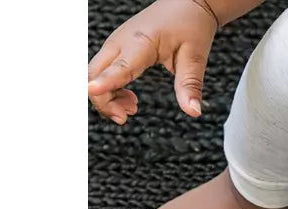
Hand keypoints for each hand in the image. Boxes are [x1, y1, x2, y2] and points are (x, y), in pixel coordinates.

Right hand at [88, 0, 217, 123]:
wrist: (187, 4)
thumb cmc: (190, 25)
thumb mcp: (195, 57)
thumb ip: (190, 85)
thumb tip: (194, 111)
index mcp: (141, 42)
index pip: (118, 66)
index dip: (104, 82)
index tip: (92, 91)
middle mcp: (121, 41)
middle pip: (95, 74)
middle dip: (104, 100)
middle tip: (126, 117)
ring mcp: (115, 43)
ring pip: (95, 74)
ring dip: (107, 97)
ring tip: (133, 108)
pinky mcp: (116, 48)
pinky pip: (103, 71)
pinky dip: (110, 89)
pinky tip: (129, 98)